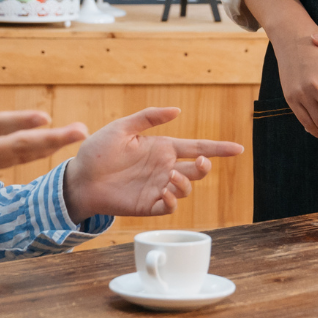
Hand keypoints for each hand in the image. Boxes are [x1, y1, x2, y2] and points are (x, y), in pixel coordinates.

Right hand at [0, 77, 88, 181]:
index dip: (19, 122)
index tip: (45, 116)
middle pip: (16, 148)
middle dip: (50, 140)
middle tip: (80, 131)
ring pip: (18, 158)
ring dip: (49, 147)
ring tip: (76, 135)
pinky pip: (12, 161)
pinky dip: (34, 154)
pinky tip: (53, 145)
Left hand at [61, 107, 243, 222]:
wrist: (79, 178)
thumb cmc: (98, 151)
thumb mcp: (122, 127)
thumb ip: (149, 117)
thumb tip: (177, 110)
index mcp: (162, 148)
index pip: (196, 147)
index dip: (218, 149)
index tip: (238, 148)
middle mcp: (163, 168)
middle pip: (197, 170)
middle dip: (205, 167)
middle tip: (200, 163)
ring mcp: (157, 187)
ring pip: (187, 189)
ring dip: (185, 183)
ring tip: (170, 177)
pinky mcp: (147, 205)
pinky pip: (170, 207)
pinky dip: (172, 200)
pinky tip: (164, 192)